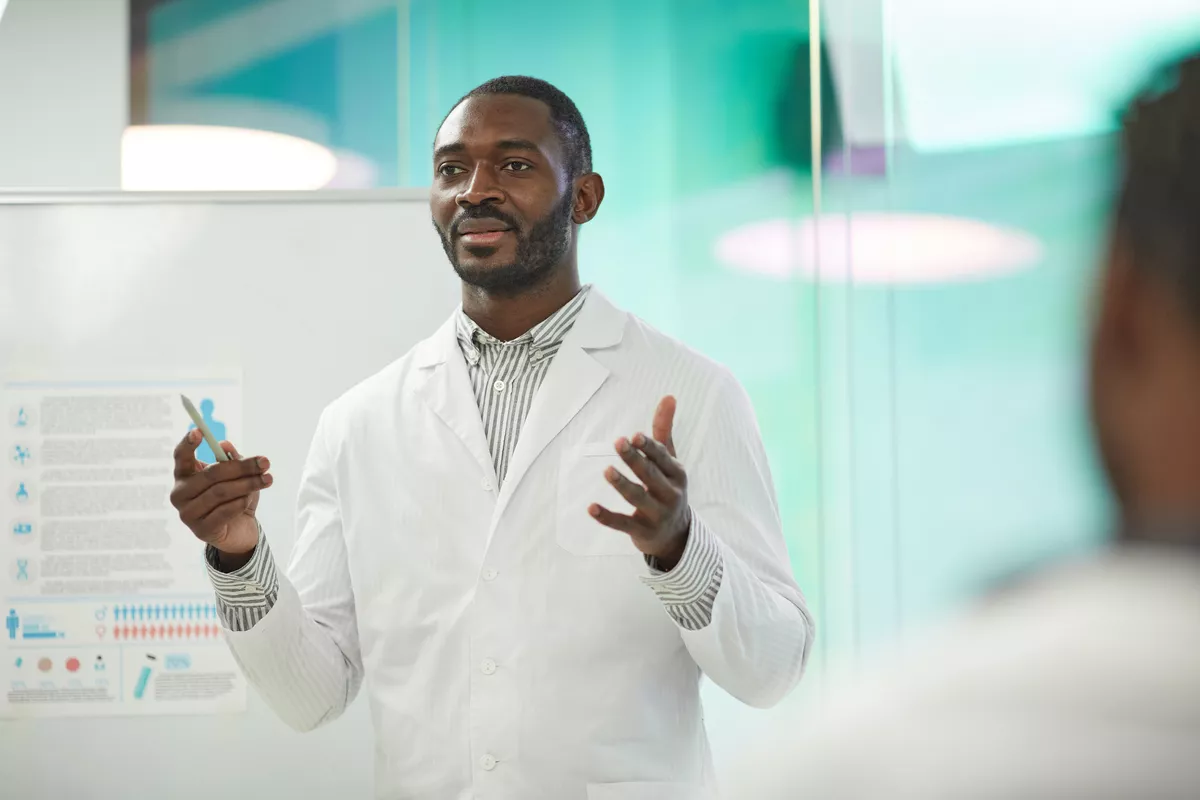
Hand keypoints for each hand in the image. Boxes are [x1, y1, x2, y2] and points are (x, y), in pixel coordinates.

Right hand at [169, 429, 271, 567]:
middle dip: (242, 467)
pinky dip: (242, 502)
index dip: (188, 444)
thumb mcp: (237, 475)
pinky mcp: (201, 530)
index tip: (199, 431)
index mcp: (184, 476)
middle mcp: (180, 494)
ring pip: (221, 492)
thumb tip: (225, 445)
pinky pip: (225, 511)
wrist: (239, 530)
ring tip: (267, 479)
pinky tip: (250, 499)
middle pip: (212, 474)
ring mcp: (188, 514)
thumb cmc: (235, 497)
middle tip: (265, 462)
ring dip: (248, 484)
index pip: (181, 457)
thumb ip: (231, 459)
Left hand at [589, 396, 690, 568]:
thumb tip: (669, 396)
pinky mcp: (641, 531)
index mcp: (677, 474)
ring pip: (638, 498)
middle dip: (634, 459)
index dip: (649, 447)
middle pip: (650, 475)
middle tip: (618, 443)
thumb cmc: (668, 488)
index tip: (635, 436)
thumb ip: (664, 430)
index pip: (663, 458)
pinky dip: (606, 517)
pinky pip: (622, 524)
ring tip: (607, 471)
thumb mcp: (670, 461)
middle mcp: (670, 494)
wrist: (675, 535)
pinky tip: (591, 508)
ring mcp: (657, 514)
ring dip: (622, 484)